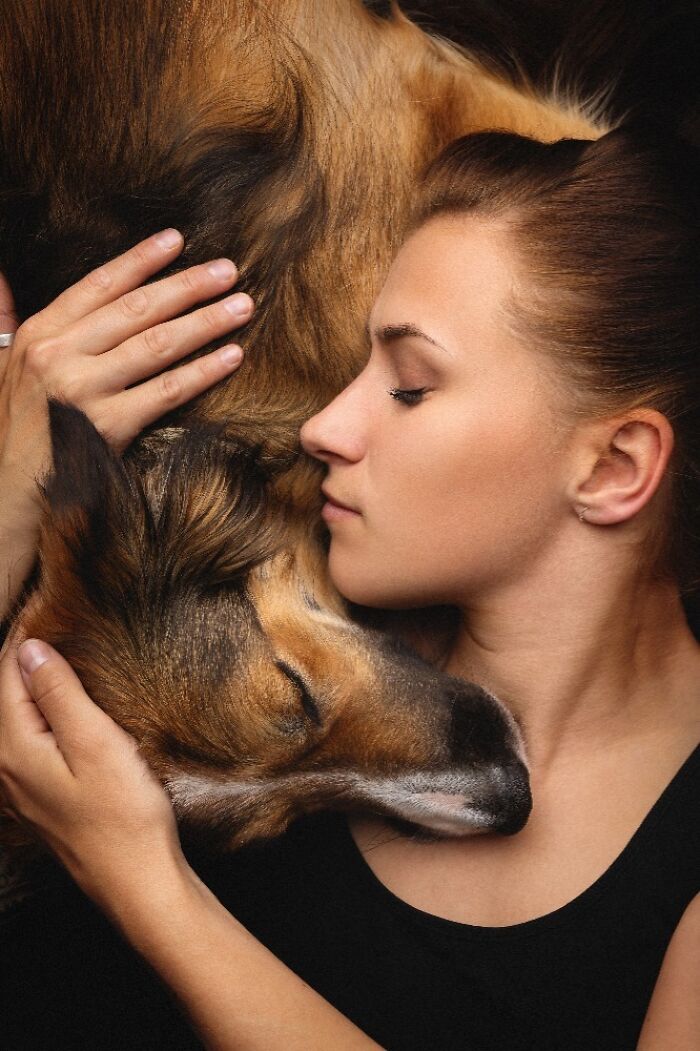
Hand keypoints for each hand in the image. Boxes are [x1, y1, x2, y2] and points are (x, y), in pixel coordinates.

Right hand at [0, 229, 251, 504]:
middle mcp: (60, 355)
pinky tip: (232, 356)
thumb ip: (4, 317)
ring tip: (242, 307)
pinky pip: (167, 391)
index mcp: (40, 334)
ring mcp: (84, 390)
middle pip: (137, 310)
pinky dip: (203, 372)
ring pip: (157, 345)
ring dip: (205, 323)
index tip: (177, 241)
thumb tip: (1, 274)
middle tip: (229, 271)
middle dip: (187, 286)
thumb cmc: (12, 427)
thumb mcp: (0, 364)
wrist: (7, 492)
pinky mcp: (109, 426)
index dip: (140, 260)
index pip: (99, 286)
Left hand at [0, 629, 186, 914]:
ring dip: (34, 685)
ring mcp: (19, 787)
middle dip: (26, 656)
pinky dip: (41, 713)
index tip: (53, 604)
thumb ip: (59, 693)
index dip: (28, 634)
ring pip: (15, 718)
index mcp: (13, 748)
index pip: (7, 672)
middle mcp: (5, 768)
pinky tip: (66, 707)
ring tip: (62, 654)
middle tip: (57, 619)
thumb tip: (28, 649)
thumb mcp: (95, 743)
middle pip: (4, 695)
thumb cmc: (123, 816)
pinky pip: (27, 741)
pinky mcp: (39, 798)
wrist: (137, 882)